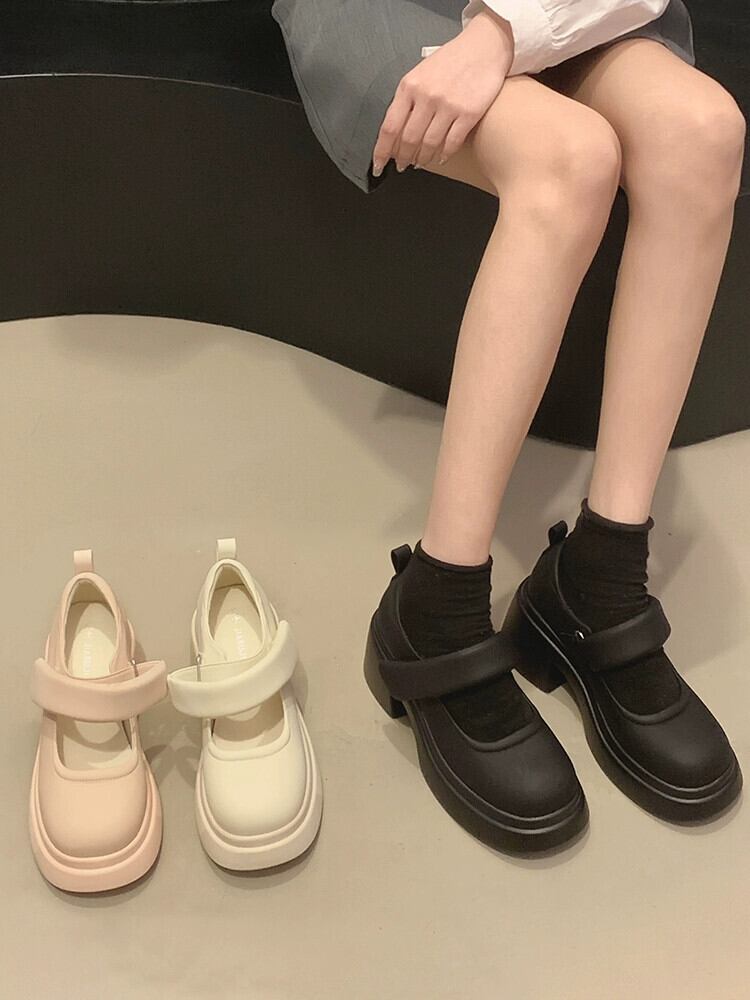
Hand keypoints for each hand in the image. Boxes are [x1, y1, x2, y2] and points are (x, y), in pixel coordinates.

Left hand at [372, 11, 513, 176]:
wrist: (483, 47)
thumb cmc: (451, 61)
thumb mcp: (420, 74)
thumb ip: (407, 99)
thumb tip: (395, 132)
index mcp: (409, 86)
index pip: (390, 127)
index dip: (382, 151)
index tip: (377, 164)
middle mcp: (426, 96)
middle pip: (408, 139)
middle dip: (403, 158)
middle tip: (402, 165)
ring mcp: (448, 105)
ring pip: (429, 144)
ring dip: (422, 158)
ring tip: (420, 162)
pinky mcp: (468, 113)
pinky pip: (451, 143)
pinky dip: (444, 154)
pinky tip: (441, 157)